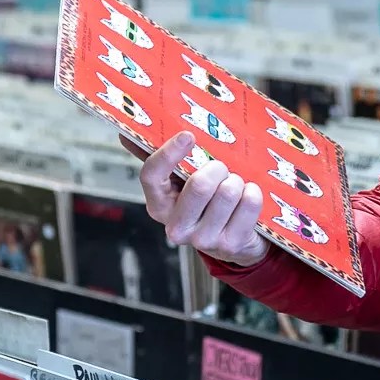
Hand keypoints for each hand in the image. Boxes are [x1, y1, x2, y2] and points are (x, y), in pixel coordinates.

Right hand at [134, 132, 267, 267]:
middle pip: (199, 184)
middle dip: (217, 168)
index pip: (151, 176)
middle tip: (221, 167)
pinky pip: (249, 203)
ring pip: (228, 192)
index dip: (168, 153)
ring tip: (234, 185)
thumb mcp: (180, 185)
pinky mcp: (230, 244)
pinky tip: (247, 197)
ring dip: (236, 181)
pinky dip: (252, 193)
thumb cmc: (205, 205)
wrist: (234, 244)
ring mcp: (203, 239)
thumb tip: (126, 135)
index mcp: (158, 205)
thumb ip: (161, 161)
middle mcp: (176, 226)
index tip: (188, 136)